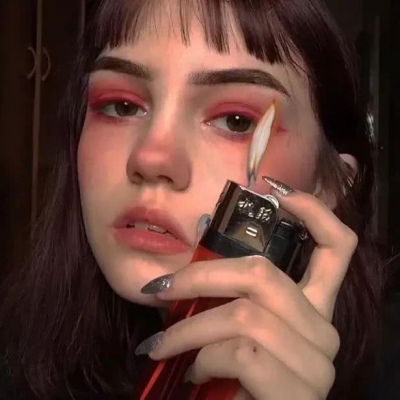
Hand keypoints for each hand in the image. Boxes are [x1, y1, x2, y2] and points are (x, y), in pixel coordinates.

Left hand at [136, 178, 357, 399]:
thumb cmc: (229, 371)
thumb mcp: (225, 320)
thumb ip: (219, 281)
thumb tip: (200, 224)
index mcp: (310, 305)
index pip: (337, 246)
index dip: (315, 212)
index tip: (277, 192)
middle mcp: (323, 328)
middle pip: (262, 275)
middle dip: (199, 277)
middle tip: (160, 290)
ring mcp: (317, 362)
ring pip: (243, 317)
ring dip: (188, 330)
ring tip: (165, 345)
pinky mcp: (299, 392)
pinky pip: (240, 354)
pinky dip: (203, 359)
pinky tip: (194, 372)